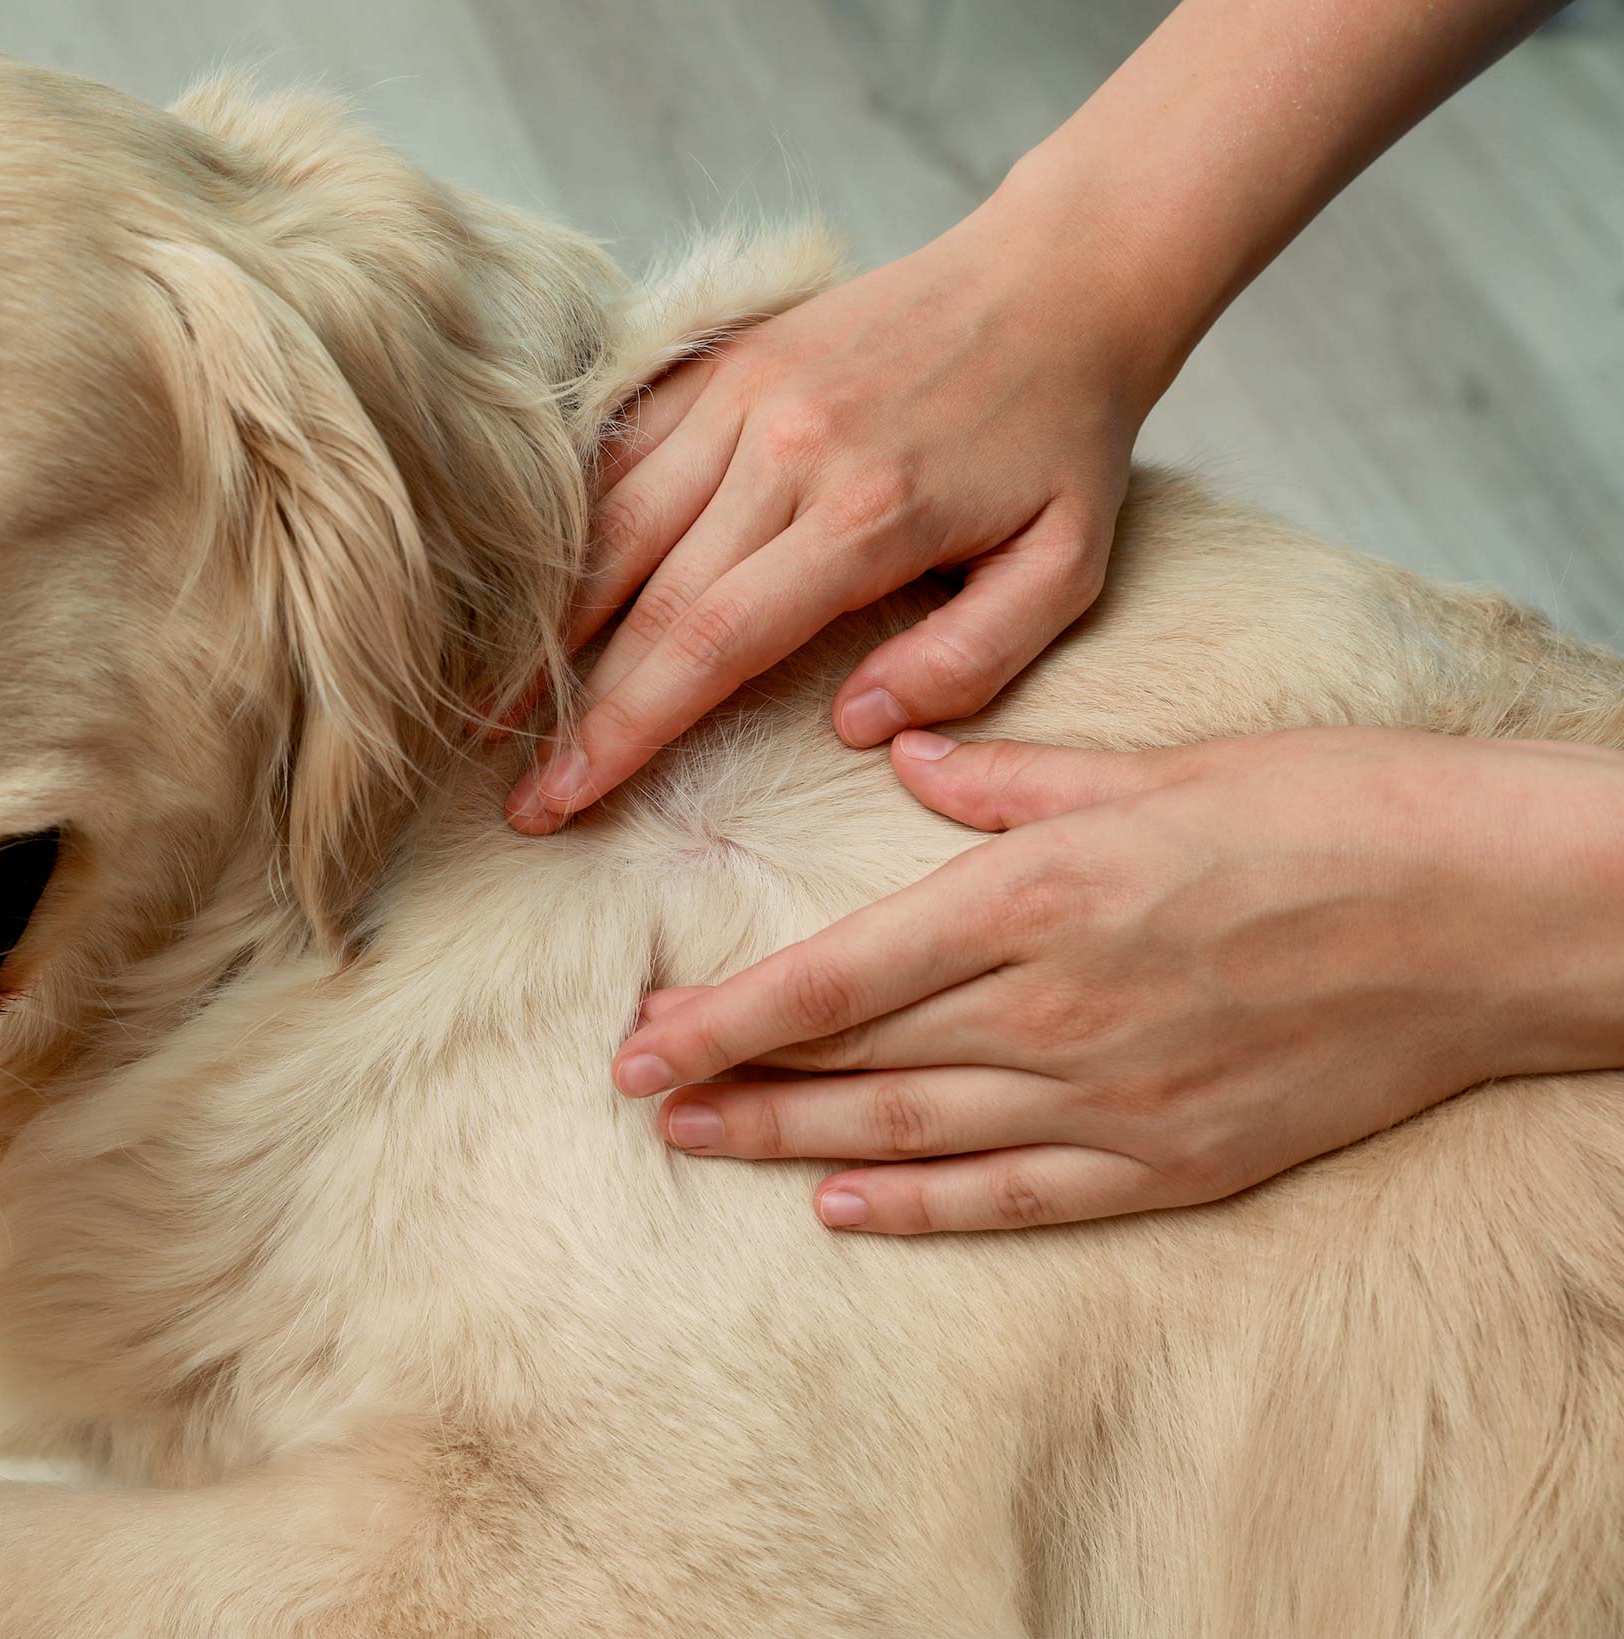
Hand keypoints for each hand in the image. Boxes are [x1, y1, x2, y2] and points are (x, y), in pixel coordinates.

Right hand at [505, 183, 1156, 834]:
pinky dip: (572, 527)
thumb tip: (857, 727)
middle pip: (642, 598)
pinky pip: (622, 453)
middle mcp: (784, 449)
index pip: (710, 643)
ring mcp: (743, 395)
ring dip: (546, 624)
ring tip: (493, 706)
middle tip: (518, 793)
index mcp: (865, 514)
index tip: (564, 797)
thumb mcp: (1067, 568)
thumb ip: (969, 661)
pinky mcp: (724, 362)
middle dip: (570, 707)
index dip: (625, 730)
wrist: (1057, 278)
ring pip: (612, 524)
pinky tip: (536, 594)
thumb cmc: (1065, 439)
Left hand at [609, 727, 1623, 1232]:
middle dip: (734, 1078)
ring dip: (793, 1142)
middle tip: (639, 1094)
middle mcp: (1054, 1010)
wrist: (1491, 914)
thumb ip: (1008, 779)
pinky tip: (843, 1205)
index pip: (836, 975)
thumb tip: (904, 755)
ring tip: (702, 1145)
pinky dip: (922, 1205)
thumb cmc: (1330, 812)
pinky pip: (1017, 1197)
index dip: (725, 1017)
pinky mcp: (1173, 1161)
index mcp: (1038, 897)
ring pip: (911, 1134)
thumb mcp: (1155, 765)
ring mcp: (1112, 1099)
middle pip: (854, 1058)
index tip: (637, 1040)